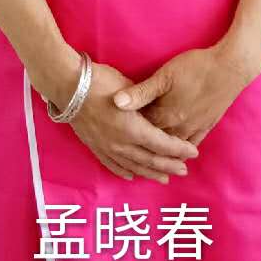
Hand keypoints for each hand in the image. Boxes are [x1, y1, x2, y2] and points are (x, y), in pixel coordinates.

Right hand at [65, 60, 200, 182]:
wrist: (68, 85)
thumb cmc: (101, 81)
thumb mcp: (129, 88)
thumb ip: (144, 104)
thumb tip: (155, 111)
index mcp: (134, 129)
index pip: (163, 144)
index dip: (179, 149)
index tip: (193, 152)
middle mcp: (122, 144)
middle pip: (151, 160)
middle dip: (169, 166)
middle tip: (184, 170)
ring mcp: (107, 148)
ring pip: (133, 166)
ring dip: (150, 173)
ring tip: (163, 178)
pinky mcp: (95, 146)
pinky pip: (112, 164)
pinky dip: (124, 171)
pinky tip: (131, 175)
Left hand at [110, 38, 260, 146]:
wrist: (232, 67)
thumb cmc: (196, 67)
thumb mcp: (165, 75)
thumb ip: (141, 92)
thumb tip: (116, 103)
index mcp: (166, 115)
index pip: (141, 130)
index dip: (129, 133)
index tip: (117, 136)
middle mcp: (180, 126)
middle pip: (157, 143)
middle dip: (143, 148)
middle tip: (128, 154)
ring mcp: (196, 127)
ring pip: (174, 147)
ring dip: (163, 155)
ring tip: (151, 162)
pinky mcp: (208, 124)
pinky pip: (193, 144)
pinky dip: (183, 151)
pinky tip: (180, 155)